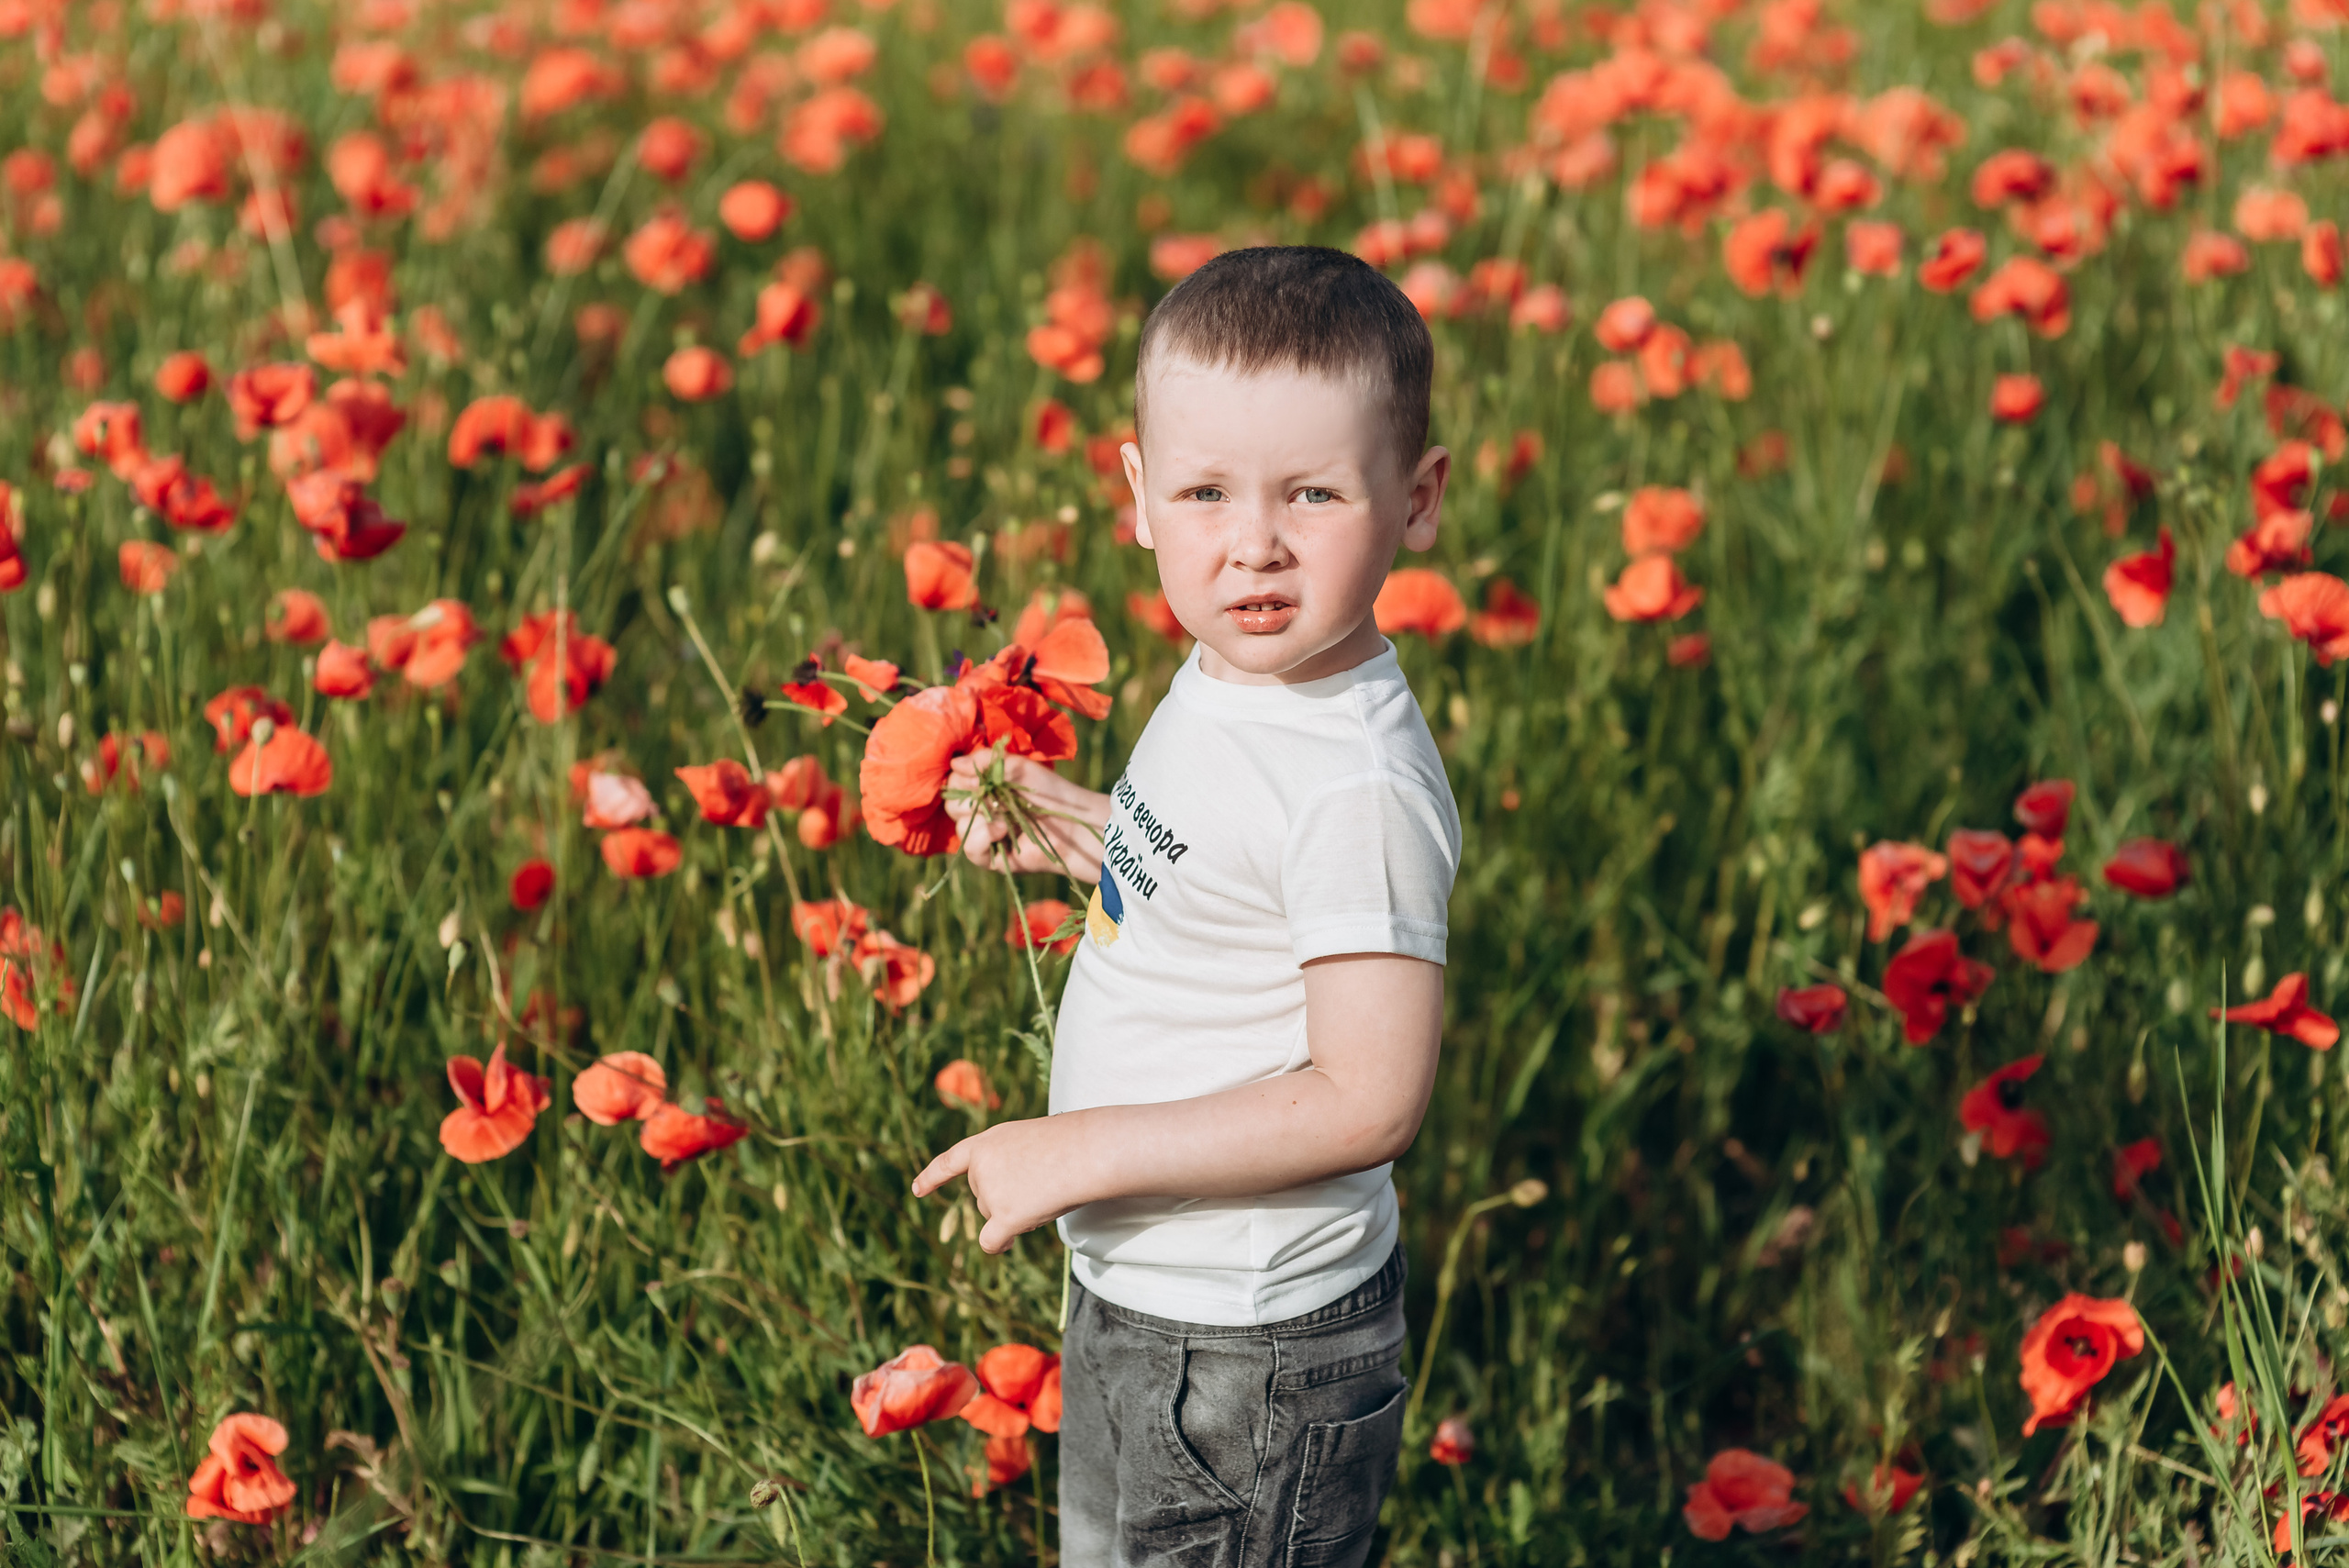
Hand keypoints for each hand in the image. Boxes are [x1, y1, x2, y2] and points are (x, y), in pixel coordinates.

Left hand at [912, 1115, 1088, 1253]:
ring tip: (1047, 1192)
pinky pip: (991, 1240)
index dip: (932, 1177)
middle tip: (1041, 1181)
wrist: (1086, 1150)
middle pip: (981, 1197)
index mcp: (986, 1142)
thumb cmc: (1070, 1142)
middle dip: (1005, 1197)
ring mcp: (990, 1192)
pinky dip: (999, 1244)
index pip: (951, 1161)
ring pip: (993, 1216)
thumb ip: (1010, 1164)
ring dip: (1015, 1213)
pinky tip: (1008, 1244)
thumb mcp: (1030, 1141)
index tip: (917, 1190)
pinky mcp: (1005, 1217)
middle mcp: (980, 1168)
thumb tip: (1007, 1209)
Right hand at [944, 750, 1109, 880]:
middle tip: (995, 797)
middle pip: (953, 804)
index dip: (963, 779)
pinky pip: (970, 849)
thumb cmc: (1051, 793)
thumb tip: (954, 763)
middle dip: (970, 797)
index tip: (981, 778)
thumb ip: (987, 761)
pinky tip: (1001, 831)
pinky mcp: (992, 858)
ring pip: (960, 825)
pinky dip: (982, 837)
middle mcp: (983, 812)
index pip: (956, 783)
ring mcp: (987, 836)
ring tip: (1007, 816)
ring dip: (981, 817)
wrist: (1074, 823)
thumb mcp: (1019, 768)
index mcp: (987, 790)